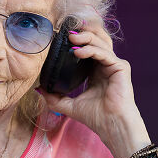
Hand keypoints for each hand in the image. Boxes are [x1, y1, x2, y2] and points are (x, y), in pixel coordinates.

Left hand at [40, 20, 149, 157]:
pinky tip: (77, 52)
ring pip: (101, 42)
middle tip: (66, 31)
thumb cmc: (96, 117)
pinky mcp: (120, 67)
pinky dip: (91, 50)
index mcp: (96, 70)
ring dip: (85, 37)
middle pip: (96, 39)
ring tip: (71, 37)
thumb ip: (54, 97)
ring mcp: (114, 64)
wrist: (111, 126)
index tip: (61, 35)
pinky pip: (104, 53)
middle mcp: (106, 64)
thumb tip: (38, 89)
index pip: (88, 46)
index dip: (76, 38)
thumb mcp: (69, 105)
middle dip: (82, 32)